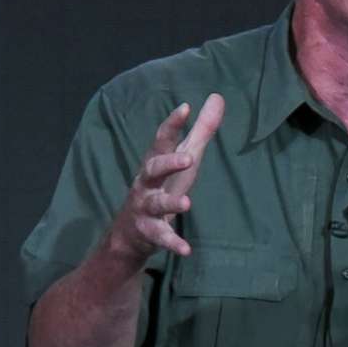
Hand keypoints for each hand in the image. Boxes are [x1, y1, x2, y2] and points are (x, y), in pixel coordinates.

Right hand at [107, 95, 224, 261]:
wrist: (130, 233)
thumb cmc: (162, 186)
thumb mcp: (183, 159)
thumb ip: (200, 131)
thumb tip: (217, 97)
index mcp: (156, 162)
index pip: (162, 140)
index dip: (172, 124)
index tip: (185, 108)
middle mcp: (146, 183)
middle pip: (152, 168)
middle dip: (168, 163)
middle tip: (189, 158)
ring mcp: (145, 208)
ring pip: (156, 204)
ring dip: (170, 203)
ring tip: (186, 203)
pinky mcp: (149, 232)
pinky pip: (161, 237)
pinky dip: (173, 243)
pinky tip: (186, 249)